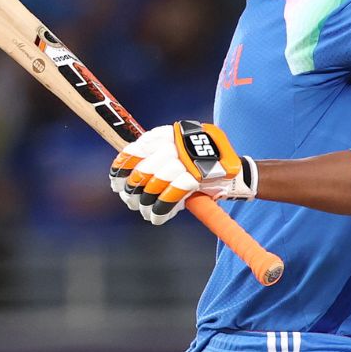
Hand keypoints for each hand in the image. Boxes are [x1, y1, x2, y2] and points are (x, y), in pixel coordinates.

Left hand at [108, 121, 256, 224]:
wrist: (235, 171)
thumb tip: (124, 174)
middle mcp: (175, 143)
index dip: (122, 166)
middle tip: (131, 200)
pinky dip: (162, 209)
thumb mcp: (178, 149)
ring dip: (146, 202)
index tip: (115, 180)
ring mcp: (186, 160)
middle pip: (143, 169)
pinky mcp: (196, 177)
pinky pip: (171, 195)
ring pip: (155, 184)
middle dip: (133, 189)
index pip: (137, 148)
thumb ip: (156, 155)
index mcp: (167, 134)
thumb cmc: (201, 162)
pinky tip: (157, 217)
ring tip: (145, 211)